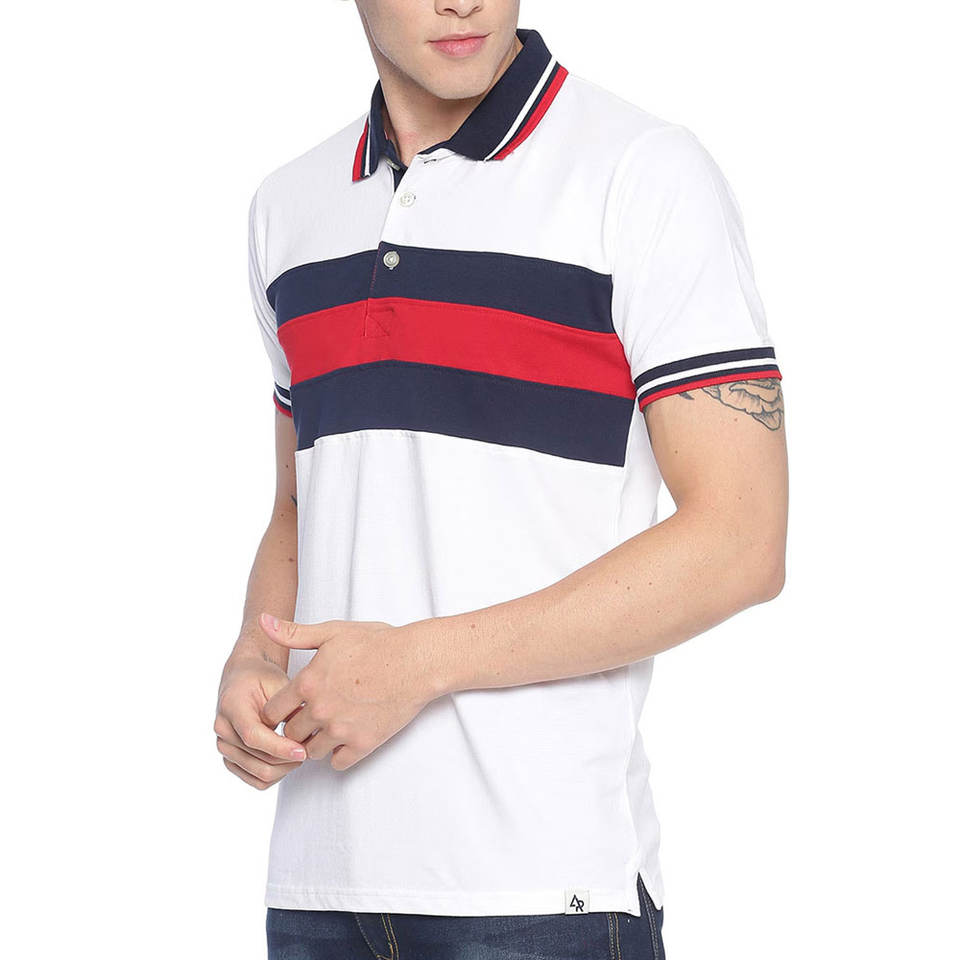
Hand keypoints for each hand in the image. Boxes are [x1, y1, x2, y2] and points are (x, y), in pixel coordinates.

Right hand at [214, 651, 306, 789]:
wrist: (244, 679)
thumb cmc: (261, 678)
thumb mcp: (278, 684)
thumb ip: (290, 707)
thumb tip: (310, 732)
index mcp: (232, 707)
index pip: (253, 736)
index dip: (279, 748)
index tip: (302, 751)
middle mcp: (224, 729)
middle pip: (258, 760)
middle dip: (288, 760)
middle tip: (310, 749)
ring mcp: (225, 746)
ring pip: (259, 774)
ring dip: (285, 768)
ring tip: (302, 752)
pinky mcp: (231, 759)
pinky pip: (256, 779)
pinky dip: (276, 775)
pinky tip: (289, 760)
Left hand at [258, 612, 436, 770]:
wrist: (416, 662)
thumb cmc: (377, 643)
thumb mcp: (333, 632)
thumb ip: (294, 633)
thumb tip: (262, 621)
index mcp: (308, 683)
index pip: (272, 712)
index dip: (278, 711)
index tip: (290, 707)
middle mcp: (320, 710)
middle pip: (290, 735)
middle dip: (296, 727)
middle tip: (309, 718)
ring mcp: (341, 730)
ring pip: (311, 752)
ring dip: (315, 742)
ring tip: (328, 727)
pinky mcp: (363, 744)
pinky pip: (337, 763)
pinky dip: (338, 754)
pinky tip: (346, 737)